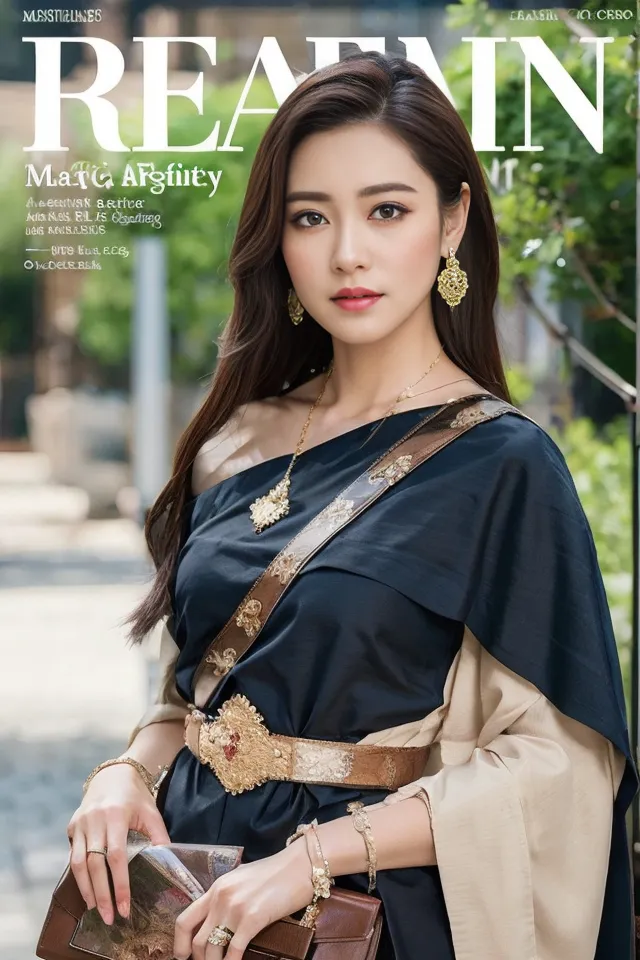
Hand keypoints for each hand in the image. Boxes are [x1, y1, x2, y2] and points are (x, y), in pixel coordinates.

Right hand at [66, 763, 169, 924]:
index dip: (120, 885)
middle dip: (101, 895)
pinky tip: (87, 890)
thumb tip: (168, 863)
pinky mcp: (72, 827)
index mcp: (116, 815)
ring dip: (86, 890)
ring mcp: (80, 823)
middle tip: (108, 918)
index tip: (125, 907)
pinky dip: (79, 876)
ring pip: (78, 864)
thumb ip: (159, 837)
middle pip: (94, 865)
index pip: (116, 857)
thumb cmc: (136, 796)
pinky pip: (73, 856)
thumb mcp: (152, 812)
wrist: (112, 775)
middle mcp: (94, 820)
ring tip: (95, 909)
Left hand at [173, 836, 313, 959]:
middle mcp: (220, 898)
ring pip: (212, 949)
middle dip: (199, 959)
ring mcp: (235, 908)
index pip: (185, 919)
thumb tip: (218, 917)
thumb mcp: (242, 879)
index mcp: (216, 888)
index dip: (180, 944)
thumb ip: (227, 896)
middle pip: (196, 940)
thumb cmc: (275, 873)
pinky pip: (234, 951)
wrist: (300, 865)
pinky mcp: (252, 918)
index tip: (183, 956)